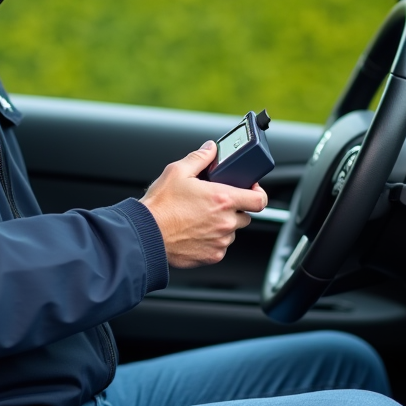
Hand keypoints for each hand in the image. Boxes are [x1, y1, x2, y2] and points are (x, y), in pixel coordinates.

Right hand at [140, 141, 268, 267]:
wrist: (146, 235)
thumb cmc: (160, 206)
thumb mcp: (177, 172)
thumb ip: (200, 157)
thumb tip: (211, 148)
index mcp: (223, 199)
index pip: (259, 200)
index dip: (258, 193)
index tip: (250, 190)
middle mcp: (225, 222)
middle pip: (245, 216)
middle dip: (233, 208)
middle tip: (214, 203)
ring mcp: (220, 241)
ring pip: (231, 232)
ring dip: (222, 225)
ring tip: (200, 218)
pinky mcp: (212, 256)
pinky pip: (220, 246)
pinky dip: (212, 240)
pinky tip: (195, 231)